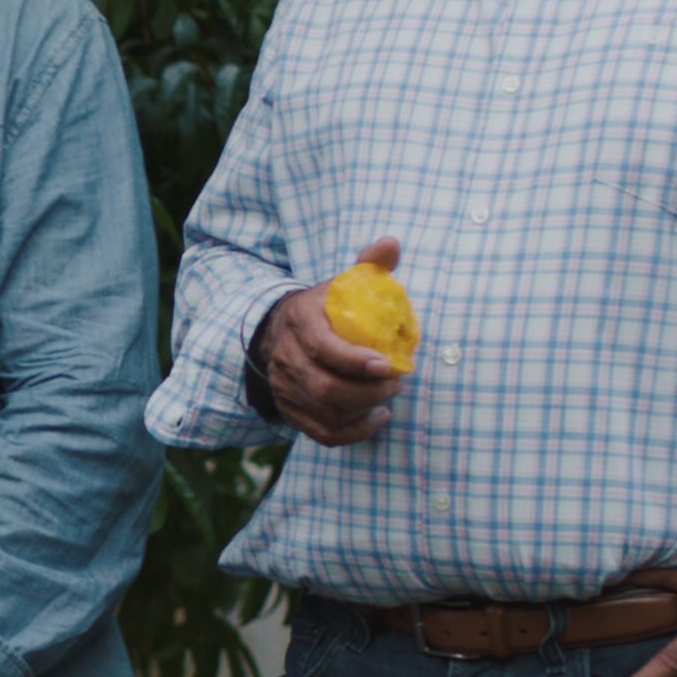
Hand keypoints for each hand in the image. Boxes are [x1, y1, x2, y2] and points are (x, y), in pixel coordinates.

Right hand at [257, 237, 409, 446]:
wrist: (280, 331)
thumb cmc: (325, 308)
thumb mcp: (342, 283)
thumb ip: (368, 265)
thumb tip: (391, 244)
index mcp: (300, 321)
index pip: (322, 347)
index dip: (354, 360)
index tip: (387, 364)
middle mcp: (286, 357)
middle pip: (323, 387)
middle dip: (366, 391)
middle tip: (396, 383)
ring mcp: (286, 387)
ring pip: (323, 413)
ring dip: (362, 410)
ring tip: (389, 396)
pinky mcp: (291, 410)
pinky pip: (321, 433)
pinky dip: (353, 432)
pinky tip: (377, 417)